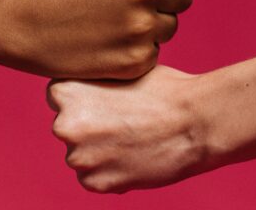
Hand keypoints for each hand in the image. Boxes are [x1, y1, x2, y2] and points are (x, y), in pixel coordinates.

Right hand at [0, 0, 213, 78]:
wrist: (20, 18)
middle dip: (159, 0)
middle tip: (116, 2)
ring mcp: (142, 24)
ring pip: (171, 26)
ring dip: (148, 27)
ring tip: (108, 22)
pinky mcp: (136, 60)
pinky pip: (155, 55)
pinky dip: (134, 53)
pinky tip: (104, 44)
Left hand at [47, 66, 210, 192]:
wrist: (196, 122)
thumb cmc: (166, 91)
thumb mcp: (122, 70)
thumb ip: (93, 82)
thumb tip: (82, 89)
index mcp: (66, 92)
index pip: (59, 96)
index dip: (85, 97)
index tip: (108, 99)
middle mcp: (64, 125)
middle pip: (68, 127)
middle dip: (90, 126)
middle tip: (125, 120)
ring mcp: (79, 158)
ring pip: (82, 155)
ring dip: (100, 150)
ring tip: (135, 138)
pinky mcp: (96, 184)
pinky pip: (95, 178)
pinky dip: (111, 171)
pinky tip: (135, 156)